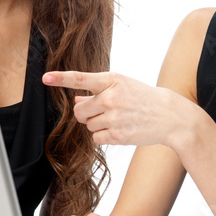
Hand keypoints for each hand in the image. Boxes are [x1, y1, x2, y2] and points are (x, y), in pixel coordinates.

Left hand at [42, 71, 202, 149]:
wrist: (170, 116)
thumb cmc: (144, 99)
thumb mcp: (123, 87)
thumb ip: (98, 92)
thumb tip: (75, 101)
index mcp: (112, 80)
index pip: (81, 79)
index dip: (61, 78)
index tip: (45, 78)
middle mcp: (111, 98)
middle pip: (80, 111)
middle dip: (86, 114)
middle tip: (104, 111)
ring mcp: (114, 117)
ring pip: (88, 125)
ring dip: (98, 124)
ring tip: (119, 119)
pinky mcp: (117, 135)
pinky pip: (97, 138)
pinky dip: (105, 136)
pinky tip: (121, 129)